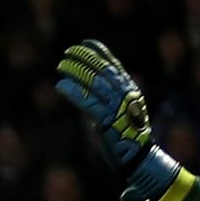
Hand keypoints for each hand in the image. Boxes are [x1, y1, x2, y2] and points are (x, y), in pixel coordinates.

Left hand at [56, 40, 175, 199]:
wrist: (139, 158)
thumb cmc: (127, 137)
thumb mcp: (119, 112)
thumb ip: (106, 99)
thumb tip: (87, 88)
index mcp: (131, 91)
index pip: (114, 66)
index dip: (100, 52)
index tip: (86, 42)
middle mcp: (125, 96)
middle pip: (103, 71)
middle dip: (85, 58)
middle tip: (69, 51)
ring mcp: (117, 108)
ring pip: (94, 84)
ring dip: (76, 72)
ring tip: (61, 65)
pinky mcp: (107, 122)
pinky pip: (88, 103)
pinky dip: (74, 92)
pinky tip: (60, 85)